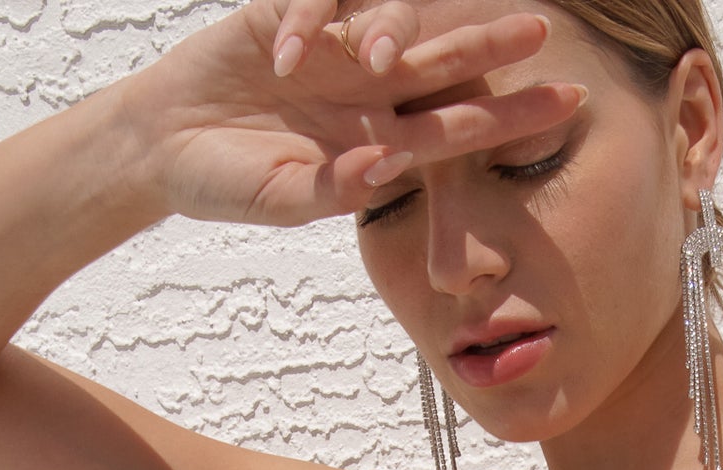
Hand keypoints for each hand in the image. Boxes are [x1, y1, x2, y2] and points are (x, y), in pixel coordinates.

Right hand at [109, 0, 585, 227]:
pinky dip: (324, 17)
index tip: (565, 104)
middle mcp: (363, 93)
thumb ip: (332, 187)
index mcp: (373, 142)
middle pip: (440, 67)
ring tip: (467, 1)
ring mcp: (328, 53)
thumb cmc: (224, 183)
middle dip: (490, 49)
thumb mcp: (278, 197)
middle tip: (543, 32)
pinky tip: (351, 31)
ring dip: (434, 17)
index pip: (453, 129)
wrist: (158, 149)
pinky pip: (317, 7)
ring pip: (394, 26)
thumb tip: (383, 164)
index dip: (506, 117)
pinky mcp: (284, 16)